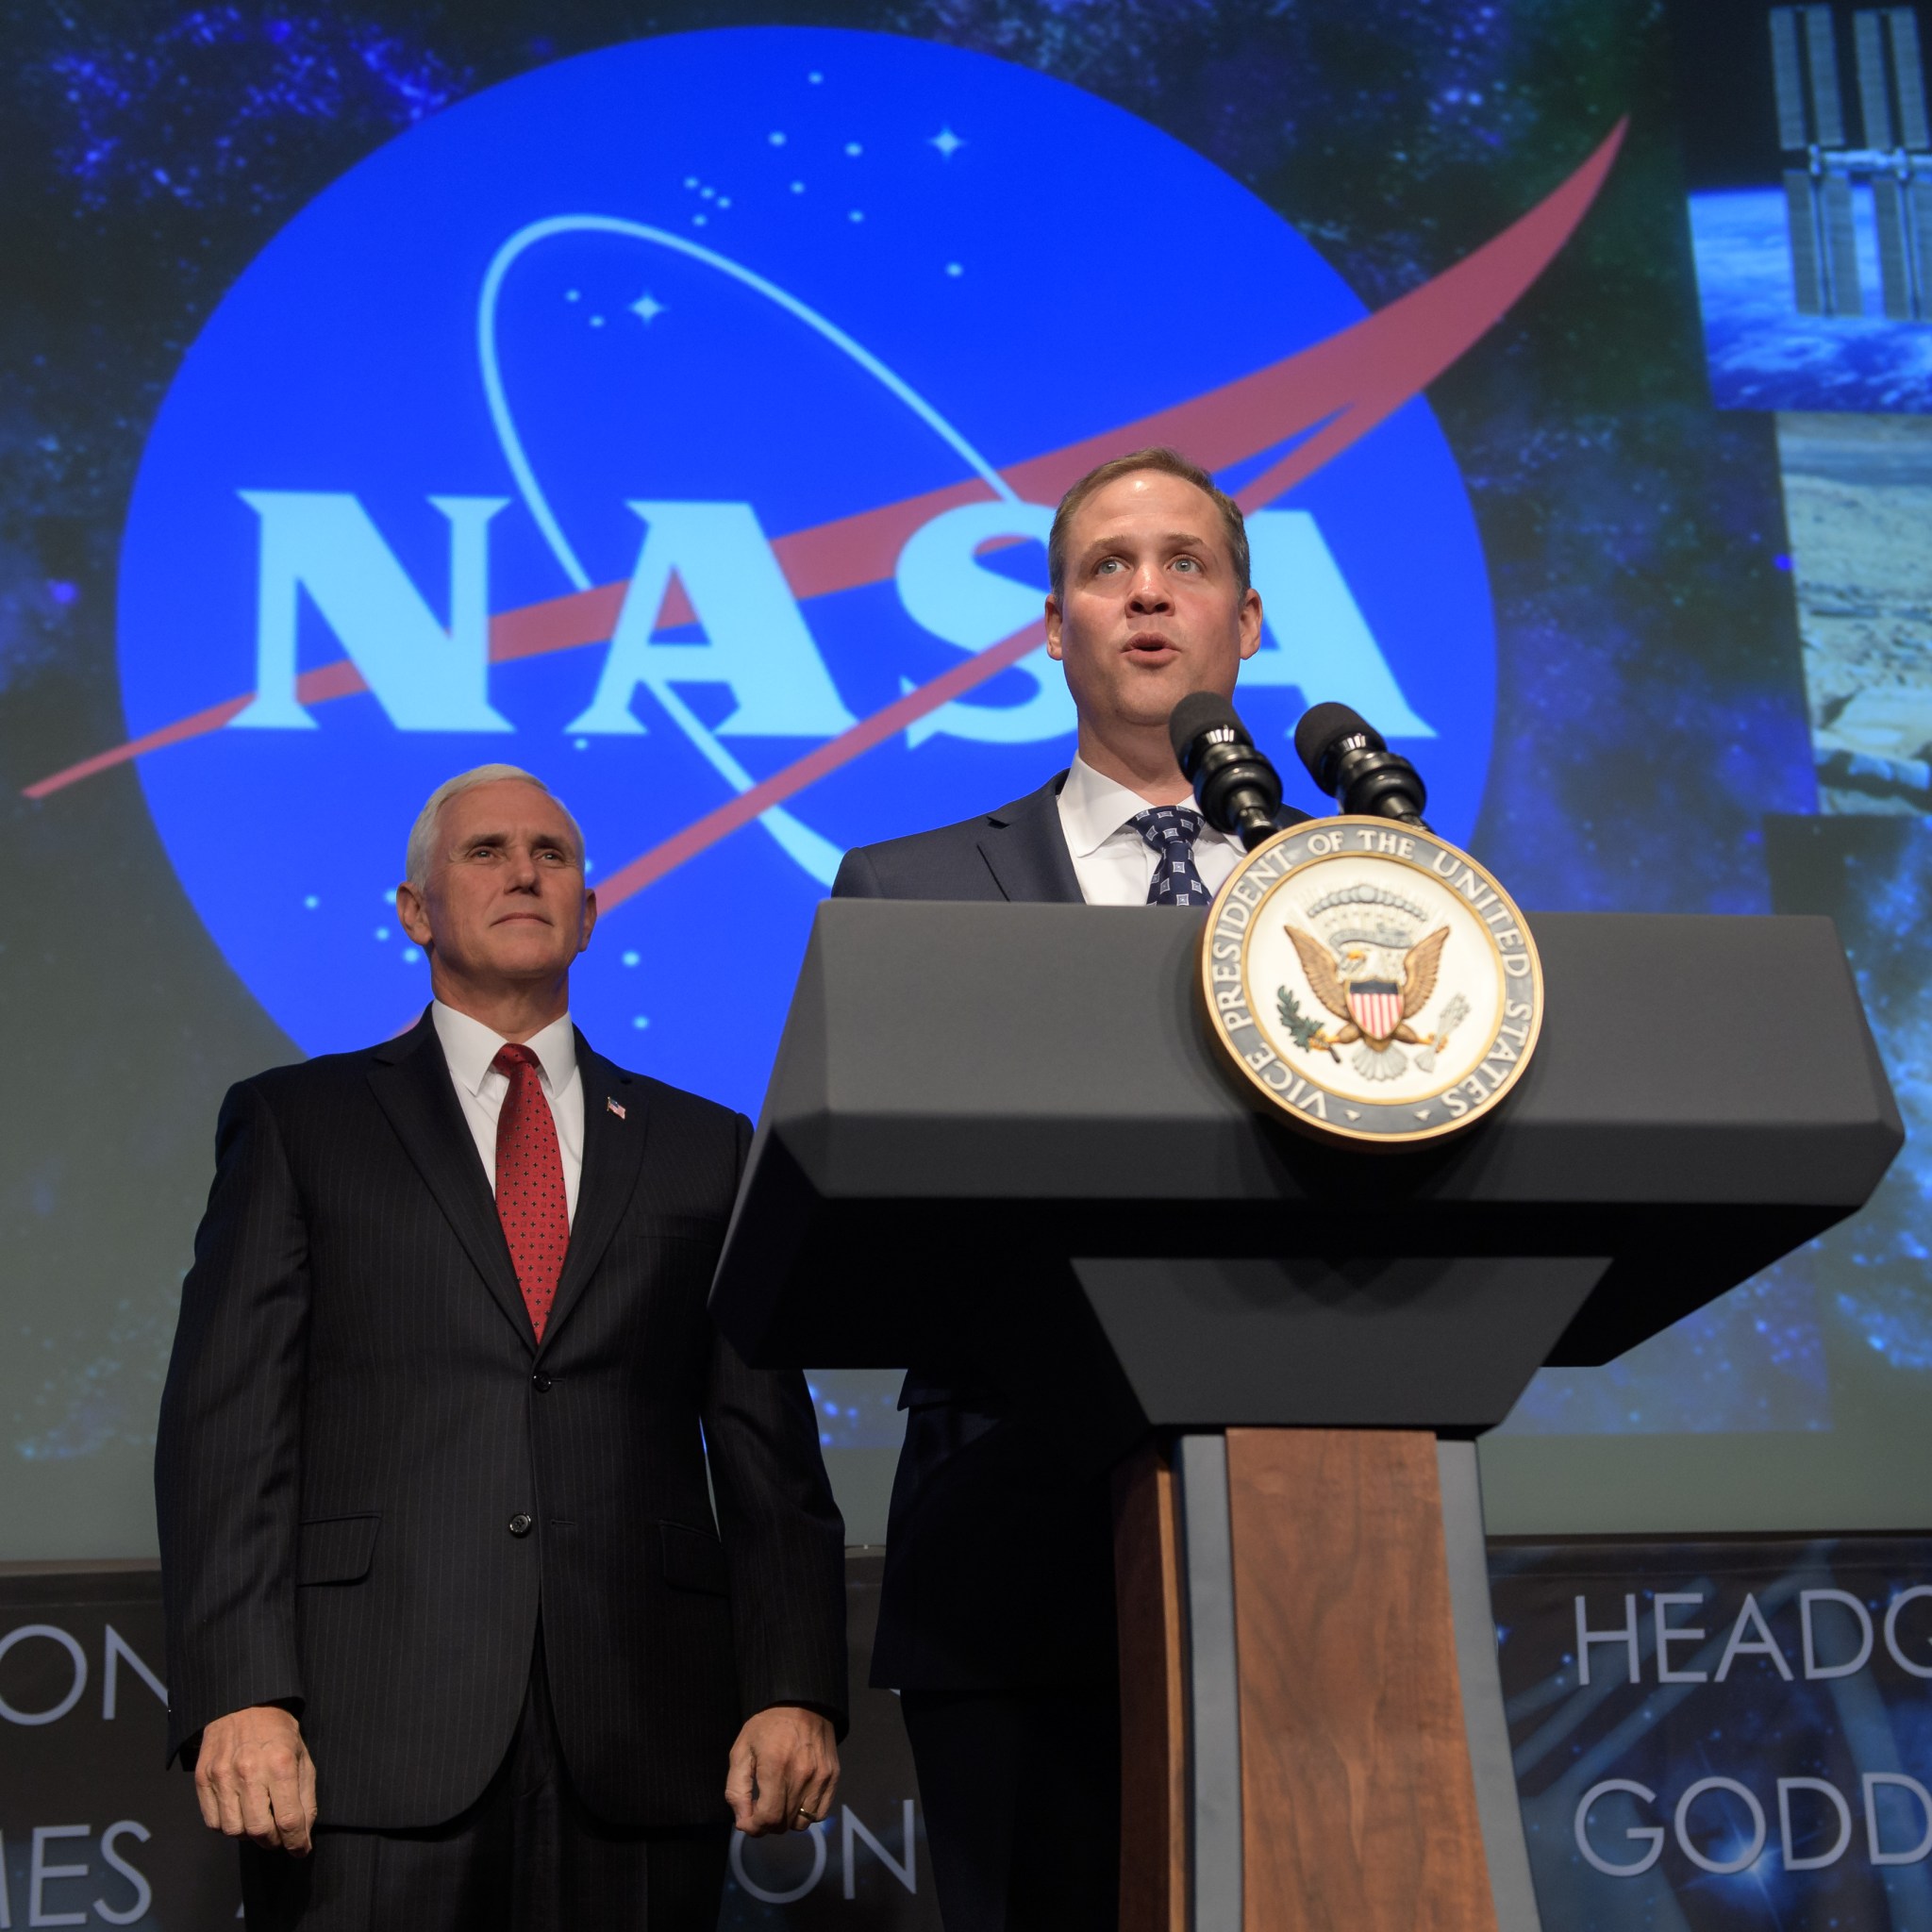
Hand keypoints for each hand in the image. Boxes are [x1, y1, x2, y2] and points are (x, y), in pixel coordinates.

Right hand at [195, 1705, 317, 1854]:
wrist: (243, 1704)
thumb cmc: (278, 1731)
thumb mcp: (302, 1756)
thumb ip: (306, 1797)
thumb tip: (303, 1835)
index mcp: (280, 1764)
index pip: (289, 1819)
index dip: (296, 1843)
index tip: (300, 1850)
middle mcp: (249, 1771)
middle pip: (259, 1831)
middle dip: (274, 1842)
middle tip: (280, 1837)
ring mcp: (222, 1776)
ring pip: (234, 1831)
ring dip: (250, 1836)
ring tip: (260, 1822)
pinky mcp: (202, 1780)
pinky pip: (214, 1823)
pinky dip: (229, 1827)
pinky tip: (240, 1814)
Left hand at [725, 1705, 838, 1836]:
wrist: (802, 1701)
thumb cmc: (767, 1725)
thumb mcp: (741, 1749)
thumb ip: (736, 1788)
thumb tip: (743, 1821)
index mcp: (776, 1767)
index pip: (769, 1818)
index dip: (753, 1827)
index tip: (746, 1821)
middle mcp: (802, 1775)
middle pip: (784, 1823)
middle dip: (766, 1823)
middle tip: (759, 1807)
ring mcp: (821, 1777)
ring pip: (802, 1823)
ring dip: (786, 1820)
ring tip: (778, 1802)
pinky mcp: (833, 1776)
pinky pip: (819, 1813)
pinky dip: (805, 1814)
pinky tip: (796, 1799)